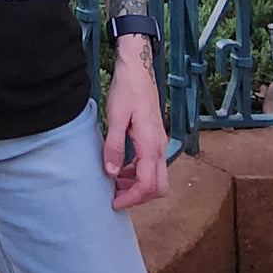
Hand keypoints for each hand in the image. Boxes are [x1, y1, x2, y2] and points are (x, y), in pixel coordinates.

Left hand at [103, 34, 168, 209]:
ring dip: (138, 186)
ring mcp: (159, 143)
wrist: (138, 70)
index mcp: (151, 144)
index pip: (148, 184)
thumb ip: (115, 146)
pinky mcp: (155, 139)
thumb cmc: (127, 90)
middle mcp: (160, 147)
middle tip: (115, 196)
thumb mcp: (115, 117)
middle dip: (139, 197)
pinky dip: (138, 173)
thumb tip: (112, 172)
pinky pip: (152, 165)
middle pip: (158, 187)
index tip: (114, 202)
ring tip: (114, 183)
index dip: (132, 198)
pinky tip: (121, 167)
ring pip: (156, 177)